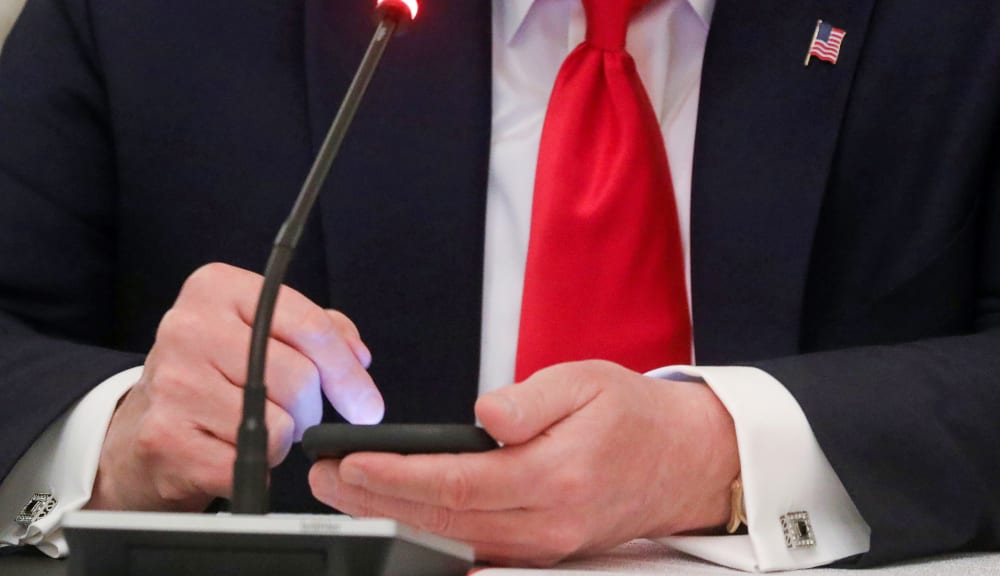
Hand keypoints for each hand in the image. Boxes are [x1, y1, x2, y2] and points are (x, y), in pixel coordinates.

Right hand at [87, 263, 382, 511]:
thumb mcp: (261, 331)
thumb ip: (319, 330)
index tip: (368, 404)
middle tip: (291, 415)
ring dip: (281, 438)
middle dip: (310, 409)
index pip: (310, 326)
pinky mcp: (166, 437)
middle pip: (300, 378)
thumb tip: (359, 356)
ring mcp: (173, 382)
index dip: (348, 371)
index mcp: (217, 287)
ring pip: (279, 423)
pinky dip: (256, 465)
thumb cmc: (214, 374)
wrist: (139, 427)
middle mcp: (188, 327)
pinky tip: (229, 449)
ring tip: (250, 426)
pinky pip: (251, 460)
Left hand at [309, 360, 738, 565]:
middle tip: (324, 479)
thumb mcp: (587, 382)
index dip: (395, 476)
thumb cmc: (634, 417)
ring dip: (393, 518)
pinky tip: (400, 513)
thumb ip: (531, 400)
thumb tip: (484, 417)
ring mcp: (545, 546)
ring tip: (345, 494)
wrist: (682, 462)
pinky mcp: (543, 551)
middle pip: (443, 520)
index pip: (457, 483)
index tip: (350, 462)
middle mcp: (548, 523)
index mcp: (556, 476)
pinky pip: (475, 547)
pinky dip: (428, 531)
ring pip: (452, 540)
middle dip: (375, 502)